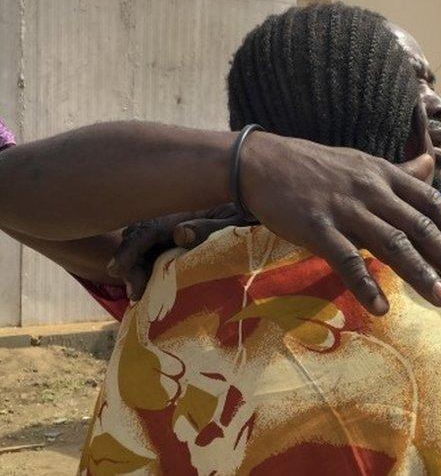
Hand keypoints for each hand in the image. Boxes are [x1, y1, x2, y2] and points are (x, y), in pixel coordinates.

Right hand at [108, 204, 250, 300]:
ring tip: (140, 294)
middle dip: (129, 263)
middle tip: (135, 292)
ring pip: (144, 246)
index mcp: (183, 210)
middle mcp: (174, 218)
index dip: (129, 249)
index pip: (147, 228)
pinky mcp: (180, 240)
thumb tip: (179, 234)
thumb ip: (209, 228)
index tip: (117, 269)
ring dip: (137, 268)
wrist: (261, 208)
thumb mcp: (235, 223)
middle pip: (138, 237)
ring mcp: (175, 229)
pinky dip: (148, 268)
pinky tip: (149, 287)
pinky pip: (156, 252)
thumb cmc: (251, 217)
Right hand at [239, 133, 440, 315]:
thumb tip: (430, 164)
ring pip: (392, 244)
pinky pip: (347, 261)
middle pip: (419, 227)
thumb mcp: (362, 162)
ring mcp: (345, 210)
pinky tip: (381, 308)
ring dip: (420, 274)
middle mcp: (371, 191)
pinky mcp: (318, 229)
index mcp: (384, 175)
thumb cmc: (314, 166)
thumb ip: (397, 172)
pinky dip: (366, 286)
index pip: (429, 203)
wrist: (261, 163)